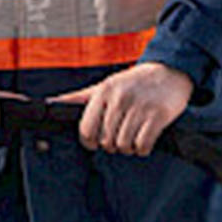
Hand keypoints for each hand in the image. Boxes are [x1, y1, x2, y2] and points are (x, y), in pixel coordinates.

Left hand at [52, 62, 192, 154]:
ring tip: (132, 139)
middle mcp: (120, 99)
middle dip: (112, 145)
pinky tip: (144, 141)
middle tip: (120, 137)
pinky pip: (143, 145)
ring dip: (128, 148)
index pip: (87, 129)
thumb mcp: (105, 85)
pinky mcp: (158, 115)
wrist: (170, 71)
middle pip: (106, 141)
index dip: (90, 142)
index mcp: (104, 91)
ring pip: (124, 145)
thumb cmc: (134, 82)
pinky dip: (142, 149)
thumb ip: (79, 97)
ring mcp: (140, 107)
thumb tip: (52, 103)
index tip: (97, 142)